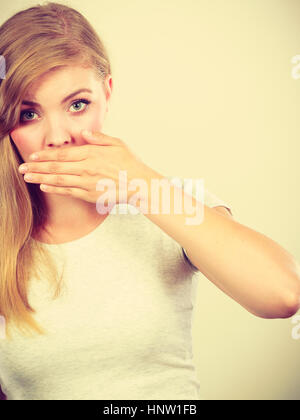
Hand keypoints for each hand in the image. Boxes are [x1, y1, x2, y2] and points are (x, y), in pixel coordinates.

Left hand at [18, 129, 155, 208]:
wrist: (140, 184)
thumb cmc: (130, 163)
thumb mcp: (118, 143)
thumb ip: (99, 138)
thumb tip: (85, 134)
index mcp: (91, 153)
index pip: (63, 154)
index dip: (46, 155)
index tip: (33, 155)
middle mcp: (86, 168)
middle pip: (56, 167)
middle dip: (37, 167)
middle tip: (22, 167)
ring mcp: (87, 182)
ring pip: (59, 180)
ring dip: (40, 178)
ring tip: (27, 177)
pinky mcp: (90, 195)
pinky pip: (68, 192)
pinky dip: (55, 189)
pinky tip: (44, 188)